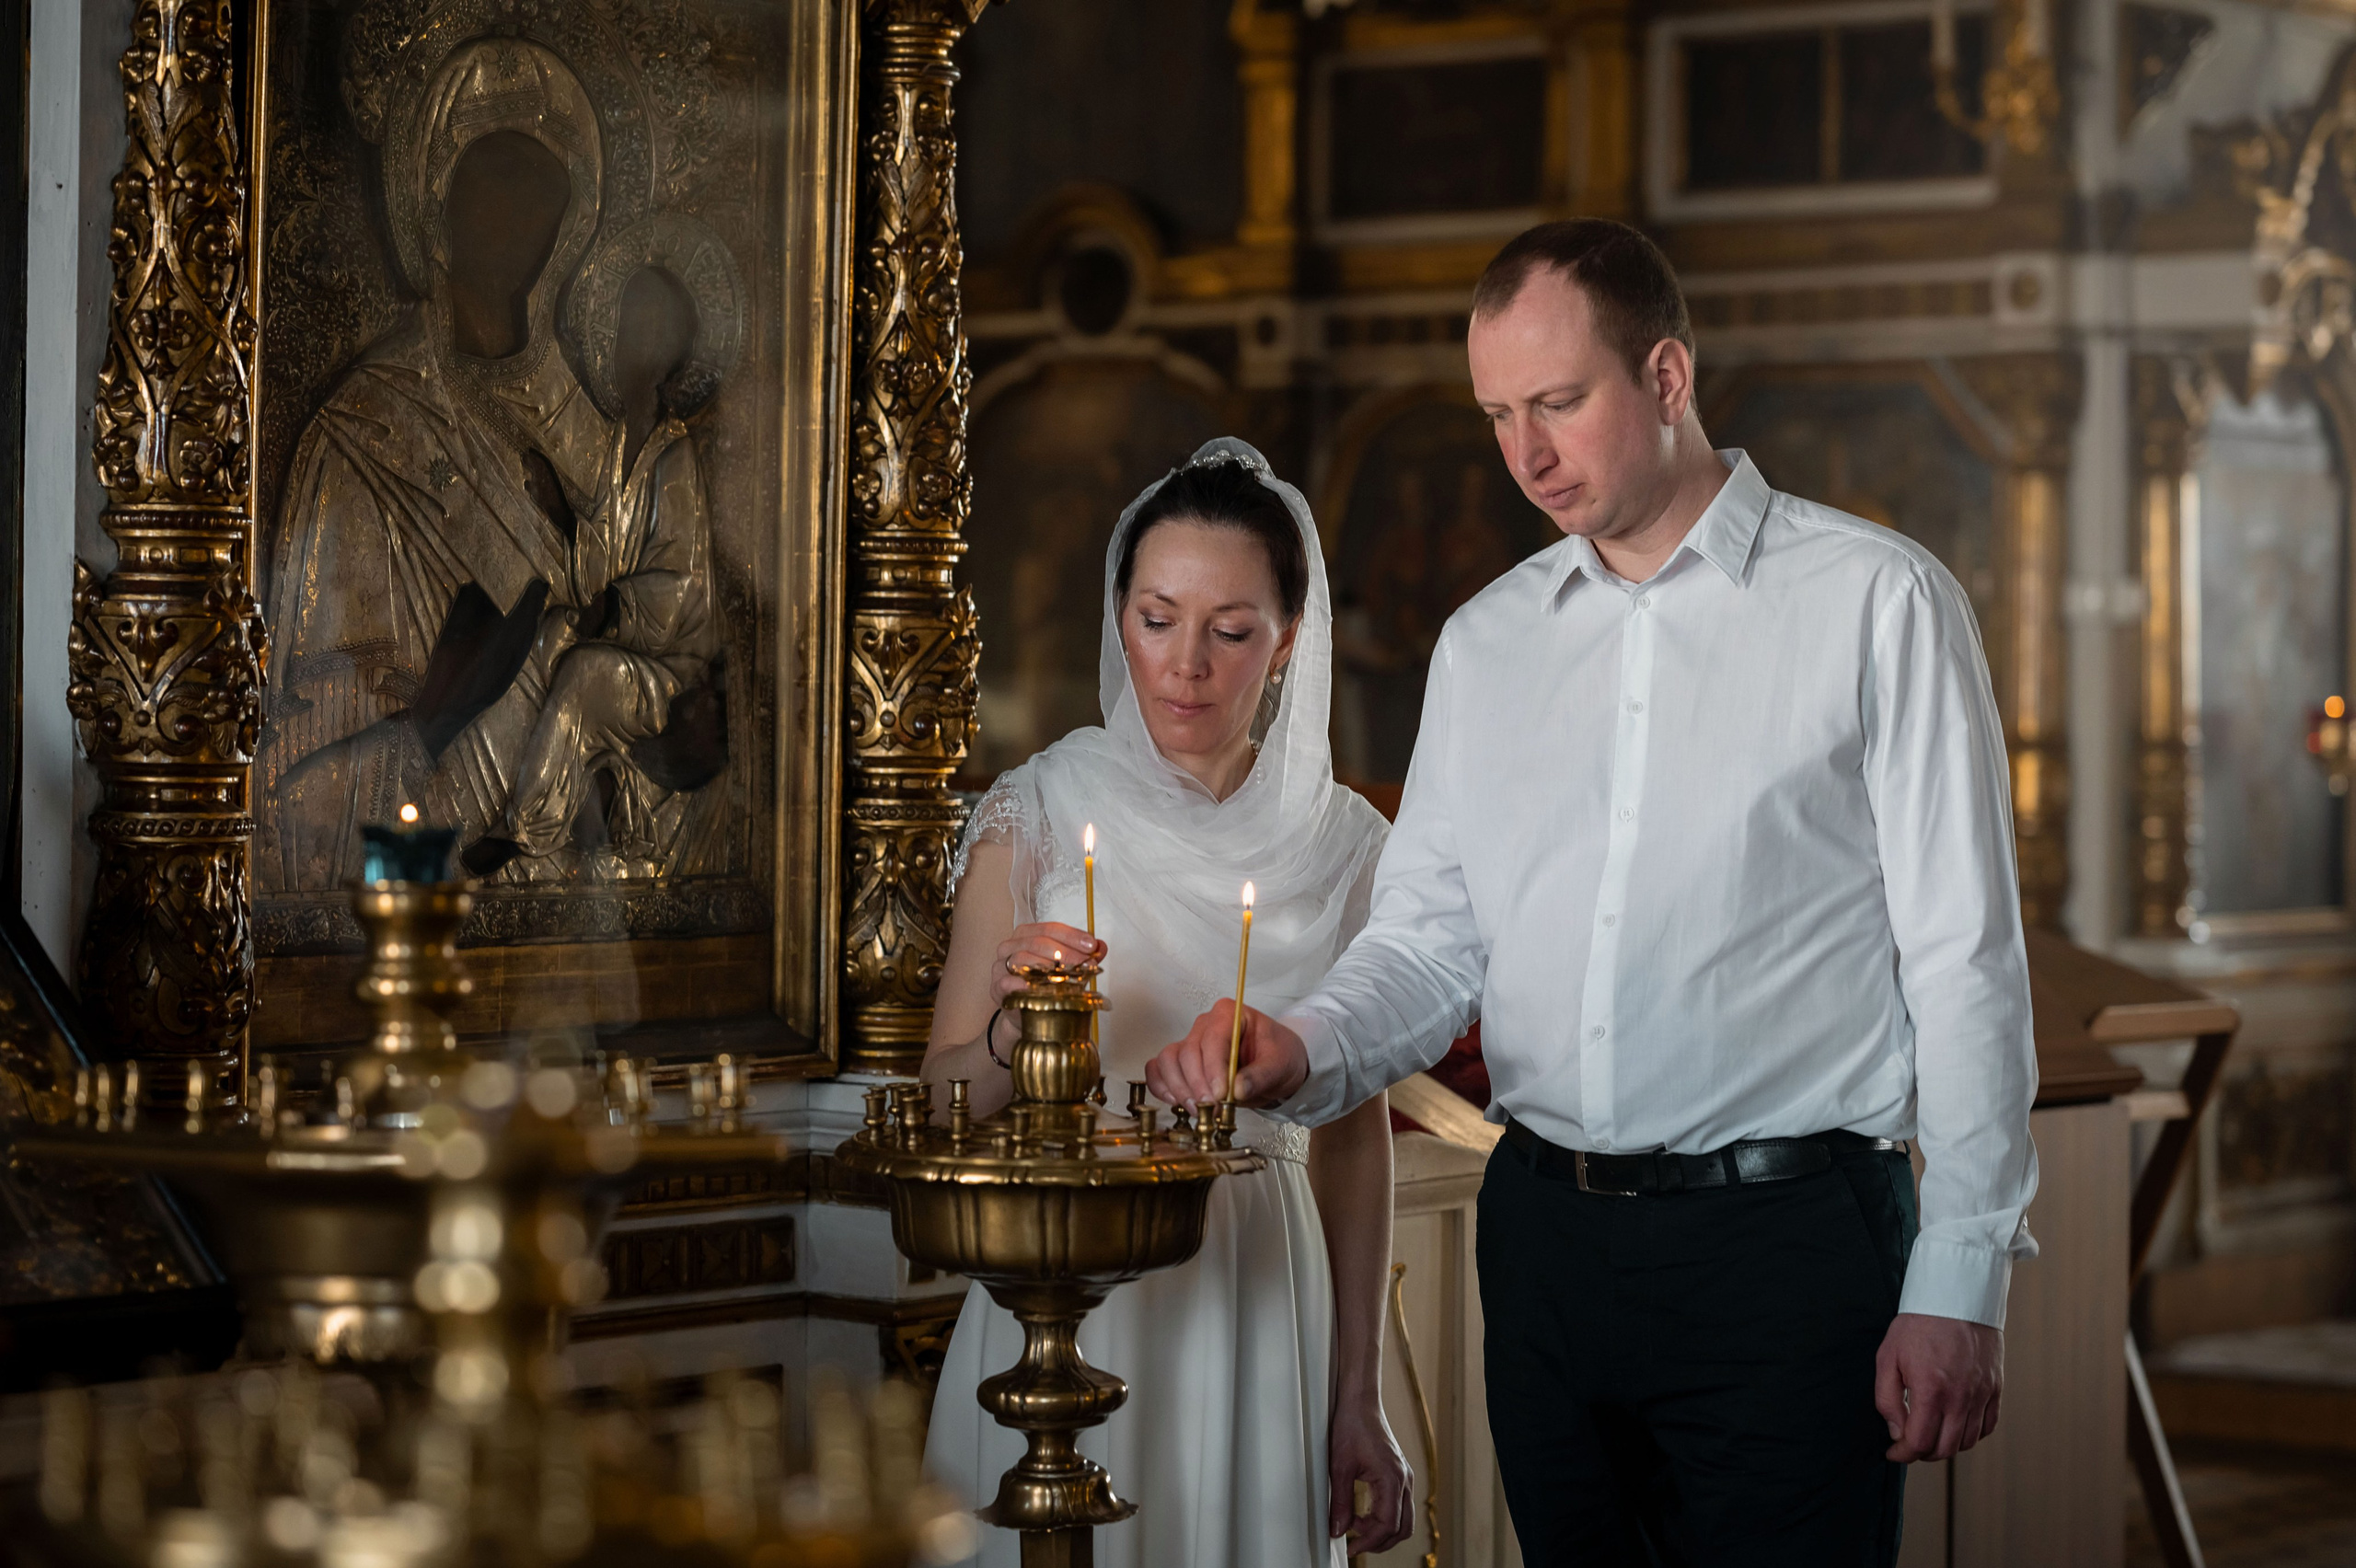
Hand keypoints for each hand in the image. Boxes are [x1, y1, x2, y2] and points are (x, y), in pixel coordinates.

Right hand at [990, 923, 1104, 1006]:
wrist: (1027, 1014)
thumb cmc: (1045, 985)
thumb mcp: (1067, 968)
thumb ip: (1083, 956)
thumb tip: (1101, 947)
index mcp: (1027, 934)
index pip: (1050, 928)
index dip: (1072, 935)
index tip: (1092, 945)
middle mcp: (1011, 946)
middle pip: (1038, 942)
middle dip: (1065, 952)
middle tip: (1086, 963)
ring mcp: (1000, 966)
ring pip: (1022, 958)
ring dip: (1047, 966)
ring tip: (1067, 975)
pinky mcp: (996, 987)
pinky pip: (1005, 981)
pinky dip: (1020, 983)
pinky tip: (1034, 986)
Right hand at [1144, 1000, 1308, 1108]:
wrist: (1275, 1067)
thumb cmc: (1278, 1056)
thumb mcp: (1280, 1065)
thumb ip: (1260, 1076)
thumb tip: (1237, 1089)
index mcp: (1230, 1015)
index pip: (1213, 1038)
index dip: (1213, 1068)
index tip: (1220, 1094)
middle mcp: (1205, 1025)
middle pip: (1187, 1051)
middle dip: (1197, 1084)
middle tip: (1211, 1109)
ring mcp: (1190, 1042)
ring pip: (1169, 1060)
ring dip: (1179, 1088)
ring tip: (1198, 1109)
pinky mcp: (1182, 1062)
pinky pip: (1159, 1068)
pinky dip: (1161, 1086)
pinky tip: (1176, 1102)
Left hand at [1326, 1395, 1412, 1552]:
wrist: (1361, 1402)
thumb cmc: (1352, 1426)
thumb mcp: (1339, 1466)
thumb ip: (1339, 1501)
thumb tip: (1338, 1529)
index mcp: (1392, 1479)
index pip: (1388, 1525)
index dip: (1370, 1542)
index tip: (1351, 1548)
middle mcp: (1404, 1480)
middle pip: (1402, 1528)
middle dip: (1379, 1541)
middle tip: (1355, 1543)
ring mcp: (1405, 1477)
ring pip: (1404, 1519)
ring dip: (1382, 1530)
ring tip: (1355, 1525)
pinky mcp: (1400, 1474)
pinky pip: (1399, 1505)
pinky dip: (1384, 1516)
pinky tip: (1362, 1512)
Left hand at [1876, 1312, 2002, 1461]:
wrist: (1956, 1296)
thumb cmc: (1918, 1324)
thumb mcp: (1887, 1357)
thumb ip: (1887, 1399)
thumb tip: (1896, 1433)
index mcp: (1931, 1390)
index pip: (1919, 1443)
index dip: (1902, 1454)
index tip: (1893, 1452)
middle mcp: (1961, 1398)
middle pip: (1945, 1449)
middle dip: (1922, 1453)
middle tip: (1909, 1444)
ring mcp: (1982, 1394)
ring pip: (1967, 1442)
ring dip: (1946, 1446)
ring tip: (1930, 1433)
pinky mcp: (1995, 1388)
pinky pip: (1988, 1426)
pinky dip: (1971, 1434)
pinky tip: (1955, 1425)